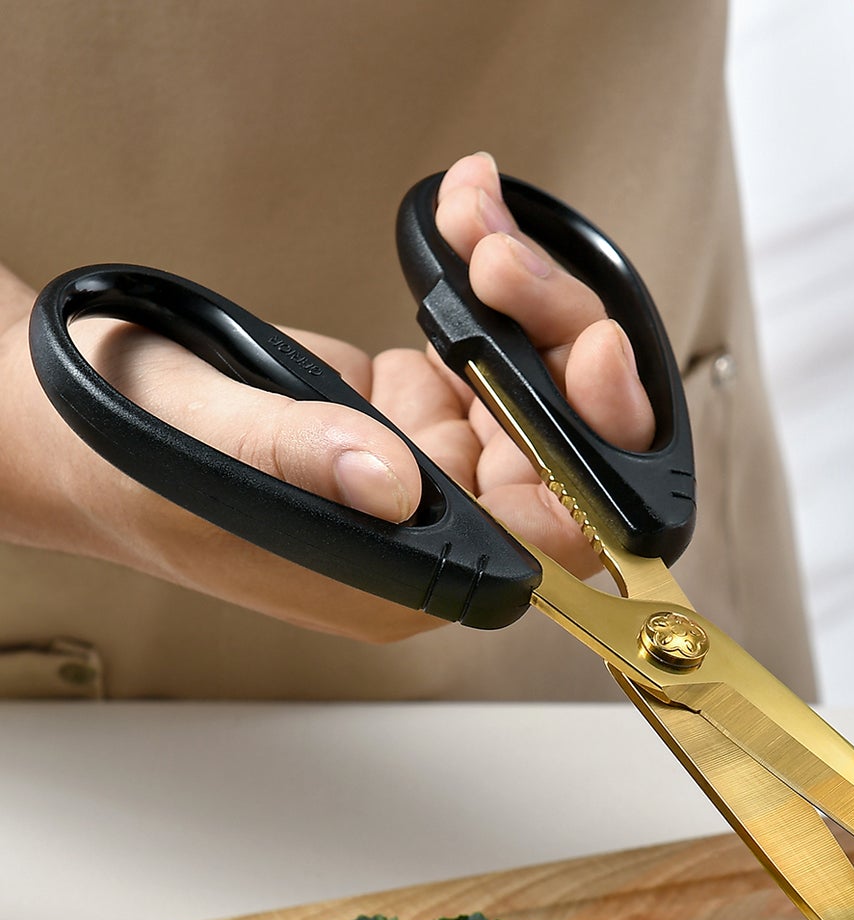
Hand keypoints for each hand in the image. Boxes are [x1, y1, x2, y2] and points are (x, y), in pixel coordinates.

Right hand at [0, 152, 651, 639]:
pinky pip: (486, 352)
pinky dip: (484, 283)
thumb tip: (397, 484)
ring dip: (523, 298)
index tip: (588, 363)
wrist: (76, 415)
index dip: (592, 460)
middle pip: (562, 453)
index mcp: (407, 575)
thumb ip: (303, 461)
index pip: (551, 542)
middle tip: (512, 268)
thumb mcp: (204, 447)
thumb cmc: (126, 456)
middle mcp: (438, 532)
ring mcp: (433, 471)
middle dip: (557, 344)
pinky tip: (464, 227)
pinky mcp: (415, 415)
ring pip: (535, 392)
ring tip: (475, 225)